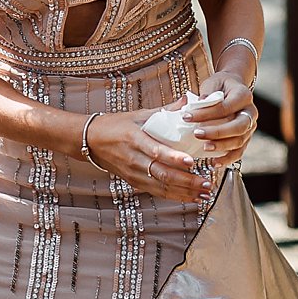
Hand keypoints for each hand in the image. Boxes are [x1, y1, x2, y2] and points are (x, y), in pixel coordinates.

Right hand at [86, 110, 211, 203]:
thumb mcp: (138, 115)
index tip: (191, 161)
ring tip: (204, 194)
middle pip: (162, 174)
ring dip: (184, 192)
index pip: (155, 150)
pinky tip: (190, 197)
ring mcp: (133, 173)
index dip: (173, 158)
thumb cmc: (116, 125)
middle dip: (186, 181)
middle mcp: (134, 159)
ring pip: (161, 187)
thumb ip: (165, 110)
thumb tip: (188, 100)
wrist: (91, 141)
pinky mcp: (134, 182)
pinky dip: (175, 196)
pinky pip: (156, 192)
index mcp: (135, 138)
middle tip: (206, 183)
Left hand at [181, 71, 258, 164]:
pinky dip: (227, 158)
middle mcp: (251, 112)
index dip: (206, 113)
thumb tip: (194, 107)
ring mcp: (251, 127)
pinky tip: (214, 162)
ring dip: (222, 146)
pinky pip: (239, 151)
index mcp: (244, 95)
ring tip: (204, 148)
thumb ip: (205, 95)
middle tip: (197, 134)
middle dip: (217, 132)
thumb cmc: (219, 86)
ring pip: (240, 141)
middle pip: (238, 126)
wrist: (232, 87)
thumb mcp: (211, 84)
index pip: (225, 107)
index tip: (186, 117)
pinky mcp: (246, 138)